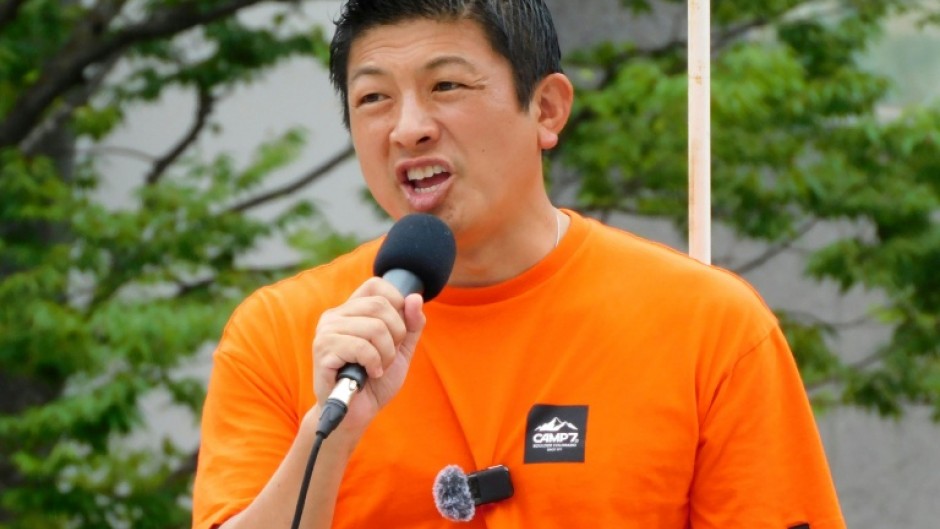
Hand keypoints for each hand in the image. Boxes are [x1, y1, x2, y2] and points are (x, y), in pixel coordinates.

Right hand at [312, 277, 425, 435]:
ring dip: (386, 354)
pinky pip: (361, 347)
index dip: (396, 304)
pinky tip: (369, 374)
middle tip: (388, 357)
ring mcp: (326, 332)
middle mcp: (334, 316)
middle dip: (396, 335)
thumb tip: (415, 297)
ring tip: (378, 368)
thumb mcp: (401, 350)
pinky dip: (374, 363)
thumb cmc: (375, 381)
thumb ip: (411, 324)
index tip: (397, 332)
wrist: (356, 415)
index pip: (377, 285)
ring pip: (374, 327)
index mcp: (351, 310)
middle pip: (381, 306)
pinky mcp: (323, 351)